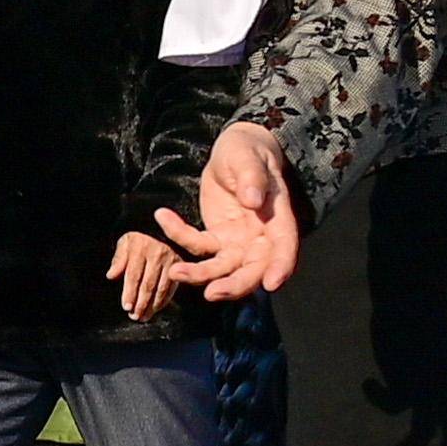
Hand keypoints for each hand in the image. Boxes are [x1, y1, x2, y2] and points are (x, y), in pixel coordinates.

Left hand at [108, 228, 187, 317]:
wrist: (162, 226)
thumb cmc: (140, 235)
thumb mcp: (125, 241)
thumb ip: (118, 259)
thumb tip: (111, 275)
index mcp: (140, 248)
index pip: (134, 275)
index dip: (129, 293)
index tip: (126, 306)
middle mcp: (157, 255)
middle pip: (148, 285)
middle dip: (141, 303)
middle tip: (135, 316)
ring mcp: (171, 261)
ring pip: (161, 288)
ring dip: (152, 305)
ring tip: (144, 316)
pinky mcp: (180, 265)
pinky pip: (172, 287)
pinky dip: (165, 300)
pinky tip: (157, 308)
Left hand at [154, 123, 300, 301]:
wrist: (233, 151)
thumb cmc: (247, 152)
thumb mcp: (247, 157)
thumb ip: (252, 177)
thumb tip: (253, 201)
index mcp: (278, 216)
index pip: (285, 246)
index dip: (281, 266)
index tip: (271, 285)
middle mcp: (261, 236)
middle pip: (253, 269)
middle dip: (235, 285)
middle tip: (211, 293)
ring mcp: (238, 241)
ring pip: (223, 268)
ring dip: (201, 275)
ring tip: (175, 272)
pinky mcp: (216, 237)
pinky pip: (197, 244)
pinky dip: (178, 234)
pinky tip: (162, 215)